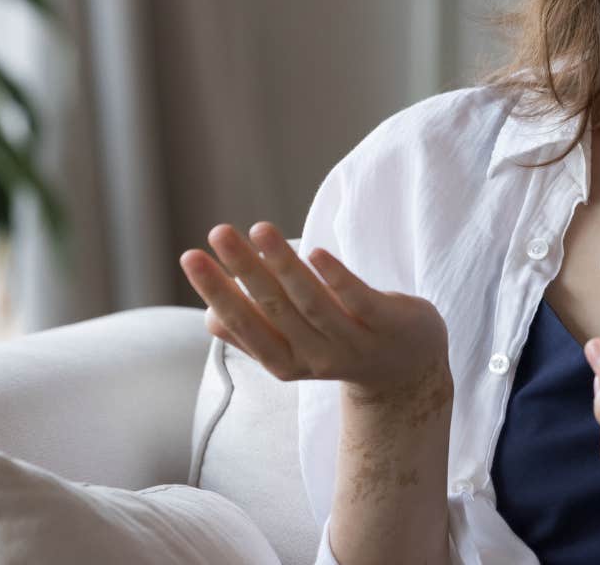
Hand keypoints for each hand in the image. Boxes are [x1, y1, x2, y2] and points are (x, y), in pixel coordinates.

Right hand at [179, 222, 450, 404]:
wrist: (409, 371)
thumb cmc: (339, 345)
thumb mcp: (295, 348)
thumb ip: (258, 333)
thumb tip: (210, 316)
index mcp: (285, 361)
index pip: (241, 325)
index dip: (216, 291)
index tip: (191, 256)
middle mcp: (315, 356)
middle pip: (273, 309)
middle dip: (242, 270)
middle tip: (217, 232)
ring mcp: (354, 342)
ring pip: (312, 302)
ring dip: (282, 264)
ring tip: (258, 228)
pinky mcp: (388, 324)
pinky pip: (359, 300)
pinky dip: (336, 278)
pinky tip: (316, 252)